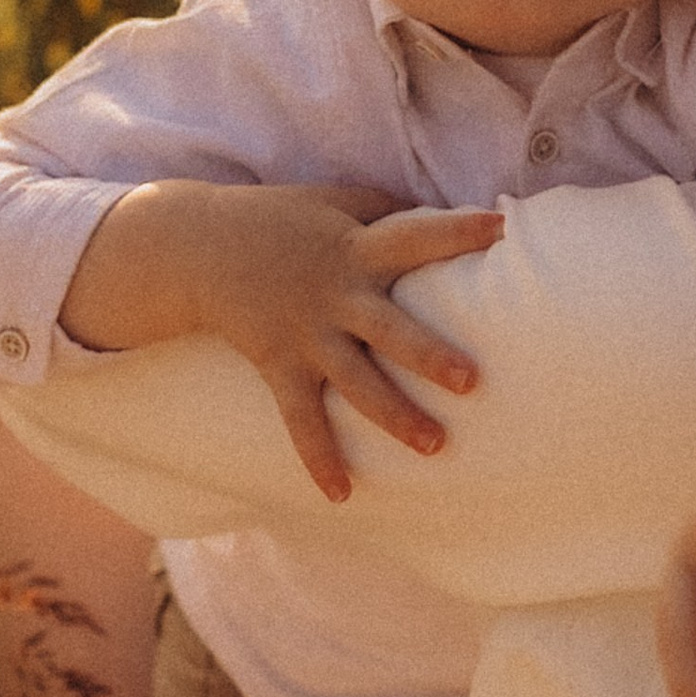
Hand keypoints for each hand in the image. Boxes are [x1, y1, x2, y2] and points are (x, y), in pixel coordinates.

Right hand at [61, 180, 502, 500]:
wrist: (195, 247)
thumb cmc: (277, 218)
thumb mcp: (332, 201)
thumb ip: (385, 209)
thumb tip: (438, 211)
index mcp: (356, 250)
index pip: (412, 236)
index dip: (455, 231)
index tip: (500, 228)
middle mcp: (335, 296)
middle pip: (390, 329)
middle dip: (429, 355)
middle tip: (471, 381)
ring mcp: (306, 336)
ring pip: (357, 384)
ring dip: (396, 416)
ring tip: (435, 447)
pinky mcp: (278, 365)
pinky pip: (301, 420)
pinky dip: (318, 458)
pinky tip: (341, 495)